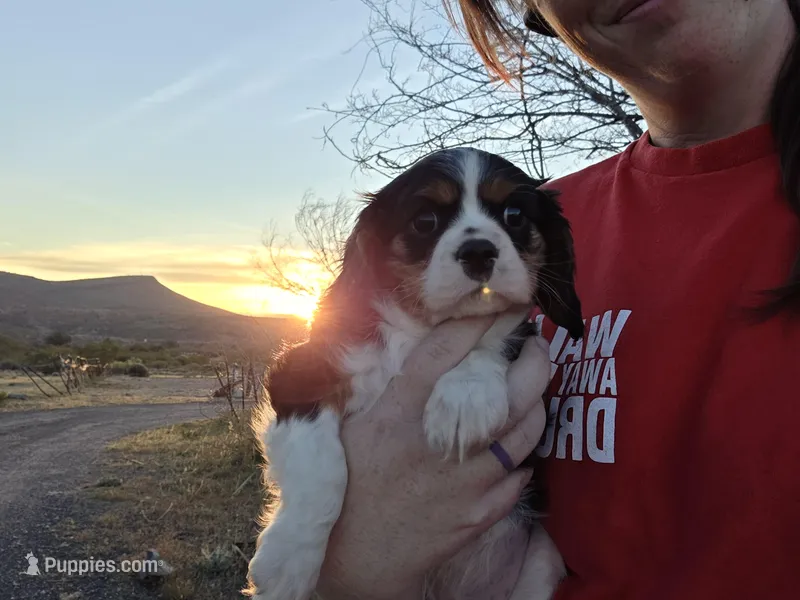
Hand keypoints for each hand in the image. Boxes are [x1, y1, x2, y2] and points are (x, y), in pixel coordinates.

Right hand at [316, 315, 552, 599]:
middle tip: (536, 343)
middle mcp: (438, 441)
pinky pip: (520, 476)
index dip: (475, 322)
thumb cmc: (350, 484)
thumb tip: (420, 353)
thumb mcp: (355, 426)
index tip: (497, 305)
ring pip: (526, 432)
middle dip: (533, 359)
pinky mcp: (480, 512)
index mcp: (399, 413)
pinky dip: (526, 456)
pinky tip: (521, 444)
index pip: (443, 352)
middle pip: (507, 390)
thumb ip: (389, 390)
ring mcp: (465, 481)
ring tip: (536, 388)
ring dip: (538, 404)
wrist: (356, 556)